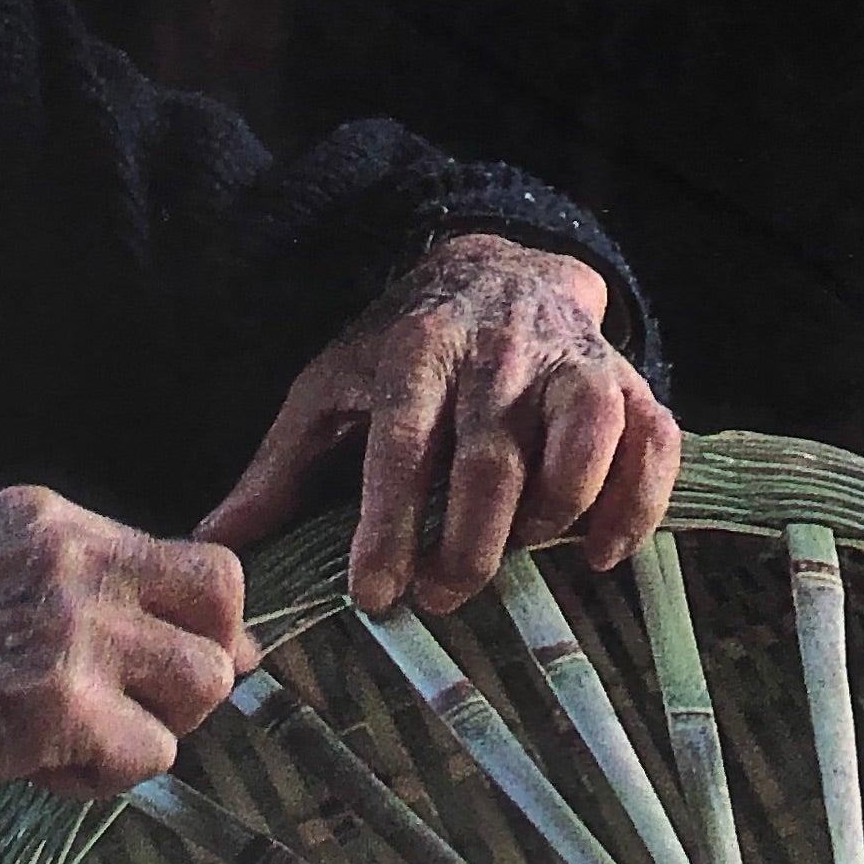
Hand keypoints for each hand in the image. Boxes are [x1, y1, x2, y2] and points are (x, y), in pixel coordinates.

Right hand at [0, 485, 252, 801]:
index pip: (199, 560)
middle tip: (142, 707)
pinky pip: (150, 754)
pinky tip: (45, 770)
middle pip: (223, 606)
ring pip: (202, 684)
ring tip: (81, 741)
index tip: (179, 660)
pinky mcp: (63, 705)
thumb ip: (83, 590)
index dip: (207, 622)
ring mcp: (74, 631)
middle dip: (199, 669)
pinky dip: (106, 778)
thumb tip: (200, 643)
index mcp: (56, 523)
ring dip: (153, 728)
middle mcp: (77, 562)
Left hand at [198, 232, 680, 613]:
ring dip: (551, 517)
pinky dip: (634, 504)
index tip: (374, 596)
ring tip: (515, 555)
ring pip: (581, 442)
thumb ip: (277, 476)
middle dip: (468, 544)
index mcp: (414, 354)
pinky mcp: (627, 380)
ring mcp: (569, 363)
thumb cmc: (400, 351)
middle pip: (491, 460)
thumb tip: (212, 548)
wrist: (495, 267)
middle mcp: (496, 353)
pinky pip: (651, 443)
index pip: (400, 447)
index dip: (389, 527)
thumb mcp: (328, 395)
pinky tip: (597, 551)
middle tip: (441, 596)